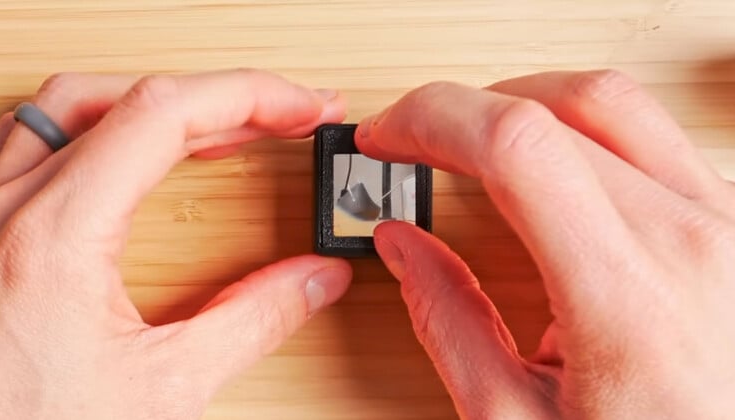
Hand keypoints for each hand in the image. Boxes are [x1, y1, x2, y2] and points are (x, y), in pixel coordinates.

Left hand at [0, 70, 351, 418]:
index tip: (299, 108)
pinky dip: (101, 128)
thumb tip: (313, 280)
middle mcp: (10, 210)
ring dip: (156, 104)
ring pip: (73, 107)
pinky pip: (36, 141)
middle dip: (219, 99)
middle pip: (128, 99)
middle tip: (279, 117)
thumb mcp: (162, 388)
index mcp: (56, 233)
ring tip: (216, 125)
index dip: (248, 97)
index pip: (164, 114)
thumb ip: (252, 323)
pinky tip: (128, 153)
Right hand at [357, 70, 734, 417]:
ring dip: (522, 106)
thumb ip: (449, 324)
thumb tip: (403, 246)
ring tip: (473, 143)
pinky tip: (546, 174)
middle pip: (556, 109)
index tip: (392, 134)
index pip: (517, 144)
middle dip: (461, 115)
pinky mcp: (733, 221)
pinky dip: (578, 135)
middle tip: (414, 145)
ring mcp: (725, 223)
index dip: (434, 119)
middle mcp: (692, 239)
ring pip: (610, 103)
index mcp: (629, 296)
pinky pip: (650, 138)